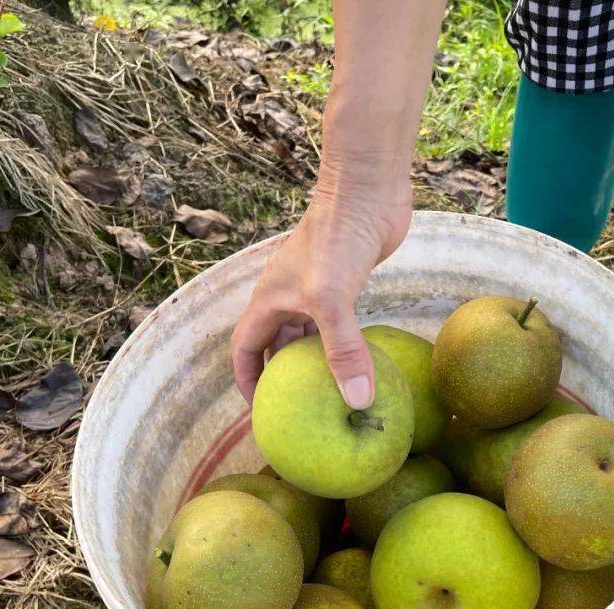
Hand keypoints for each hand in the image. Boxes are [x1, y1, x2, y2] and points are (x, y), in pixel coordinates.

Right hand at [230, 0, 443, 409]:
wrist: (367, 190)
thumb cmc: (337, 237)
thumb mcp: (333, 300)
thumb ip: (342, 350)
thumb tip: (357, 402)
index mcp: (269, 299)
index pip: (245, 348)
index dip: (247, 379)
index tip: (259, 410)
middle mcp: (287, 295)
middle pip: (275, 344)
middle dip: (281, 377)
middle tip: (296, 412)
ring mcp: (317, 288)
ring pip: (308, 334)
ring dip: (315, 362)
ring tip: (328, 396)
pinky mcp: (346, 282)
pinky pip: (337, 324)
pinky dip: (343, 345)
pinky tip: (360, 364)